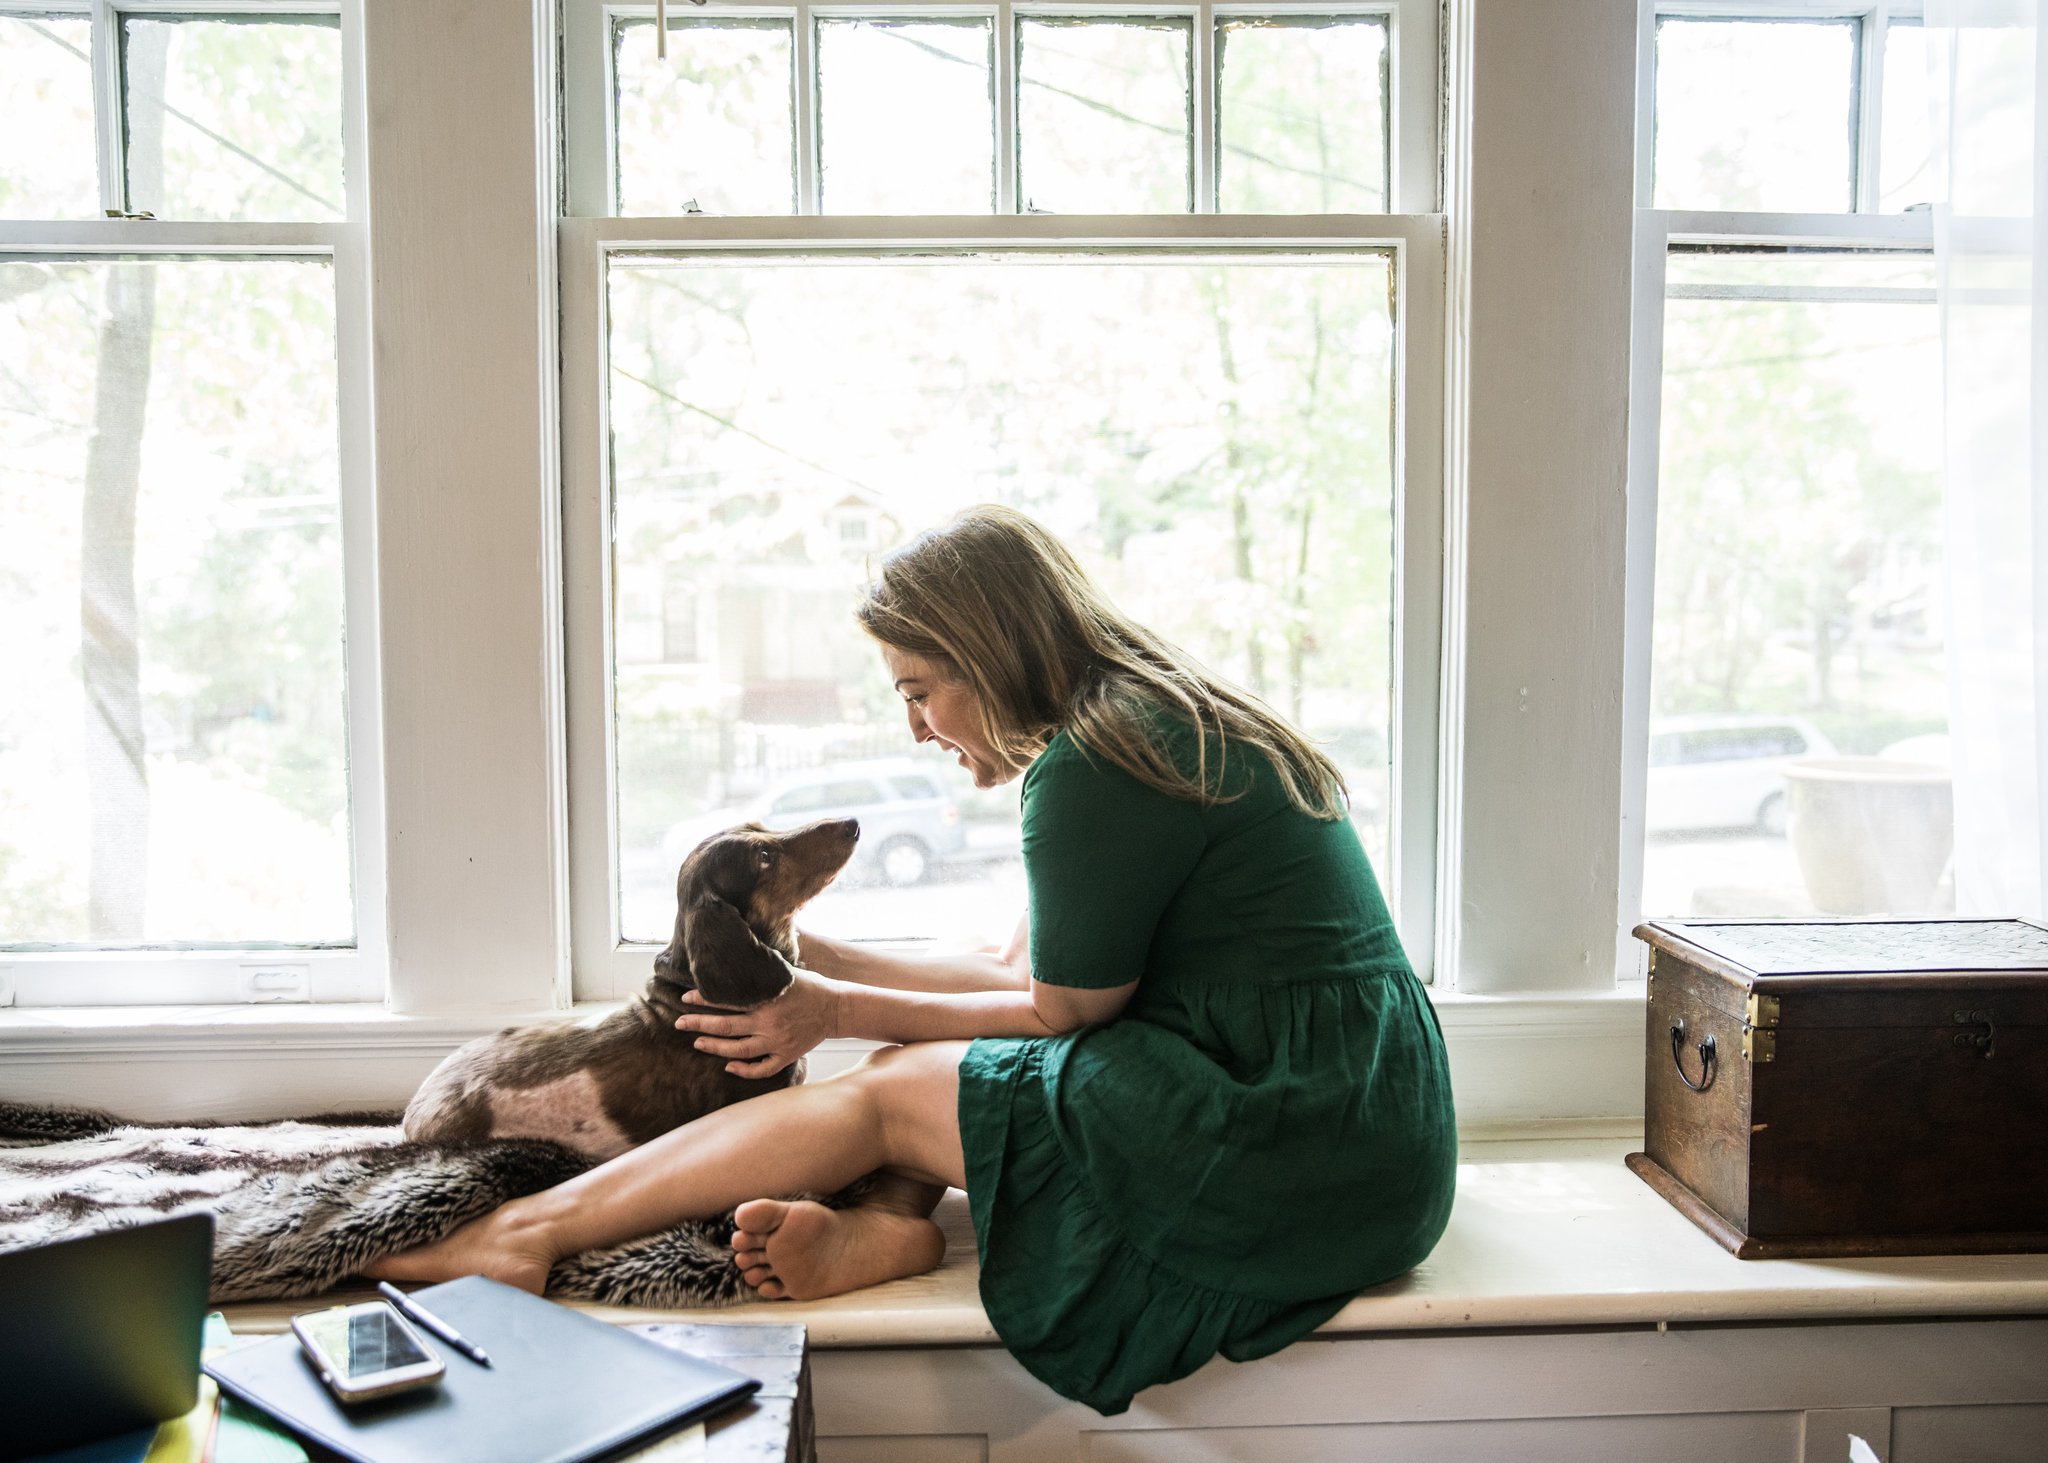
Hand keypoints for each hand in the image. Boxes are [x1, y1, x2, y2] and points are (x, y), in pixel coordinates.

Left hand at [673, 968, 840, 1078]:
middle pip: (726, 1027)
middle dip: (699, 1024)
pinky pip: (762, 1070)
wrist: (837, 1008)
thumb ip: (762, 971)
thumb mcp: (786, 972)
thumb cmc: (810, 987)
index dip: (704, 999)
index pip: (728, 1000)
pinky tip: (728, 1066)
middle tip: (679, 1023)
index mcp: (767, 999)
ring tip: (697, 1042)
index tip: (685, 998)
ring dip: (715, 1047)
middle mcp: (769, 1022)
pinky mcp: (787, 1056)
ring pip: (739, 1050)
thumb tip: (735, 957)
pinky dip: (744, 1070)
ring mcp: (778, 1042)